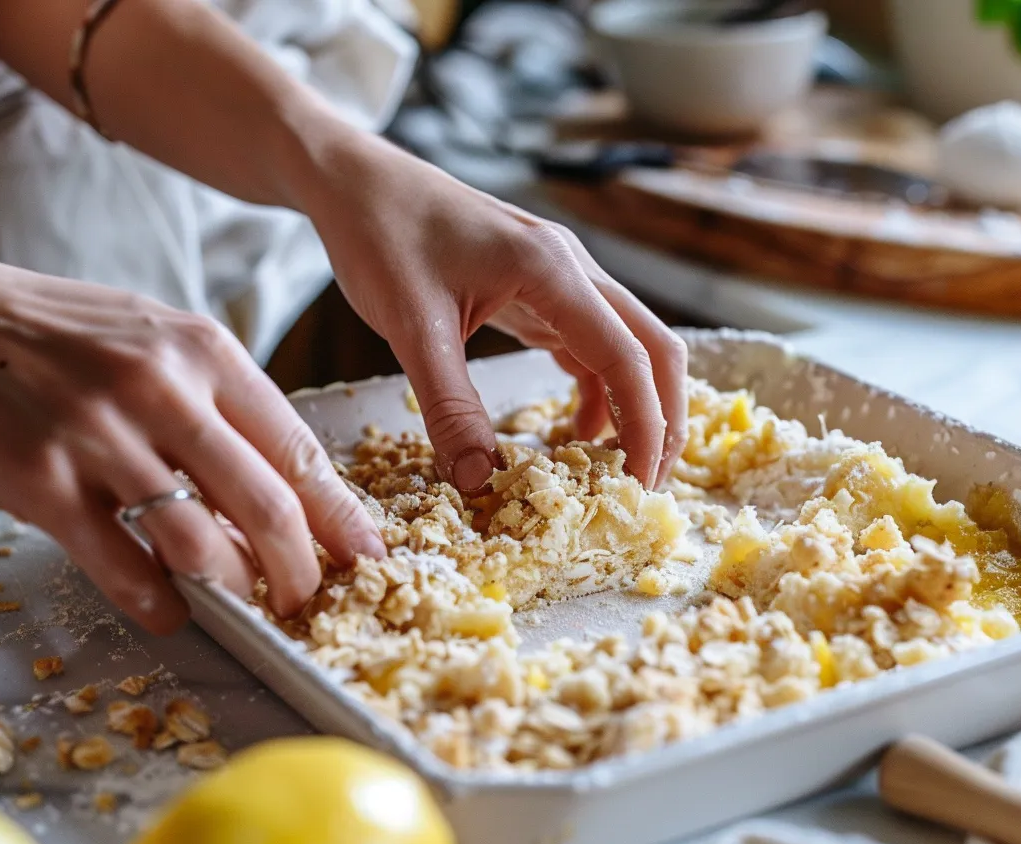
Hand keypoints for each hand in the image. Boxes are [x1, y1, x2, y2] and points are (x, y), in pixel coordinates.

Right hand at [0, 248, 382, 632]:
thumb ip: (222, 408)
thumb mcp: (161, 341)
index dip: (341, 515)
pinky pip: (120, 565)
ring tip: (239, 604)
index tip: (367, 554)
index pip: (298, 449)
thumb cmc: (66, 334)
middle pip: (266, 506)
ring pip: (200, 543)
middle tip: (306, 599)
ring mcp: (98, 434)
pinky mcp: (41, 478)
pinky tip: (169, 611)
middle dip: (300, 570)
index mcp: (205, 352)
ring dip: (232, 590)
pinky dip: (156, 603)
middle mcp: (161, 389)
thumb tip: (280, 492)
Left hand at [291, 130, 688, 492]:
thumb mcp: (410, 326)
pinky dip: (598, 389)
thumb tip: (478, 481)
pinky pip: (592, 344)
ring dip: (636, 404)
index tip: (642, 484)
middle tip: (647, 484)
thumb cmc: (380, 236)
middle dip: (663, 417)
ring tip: (619, 467)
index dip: (645, 425)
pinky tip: (579, 428)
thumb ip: (448, 406)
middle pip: (654, 347)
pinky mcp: (543, 289)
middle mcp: (572, 269)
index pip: (627, 356)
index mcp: (552, 270)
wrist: (358, 181)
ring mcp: (562, 277)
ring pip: (630, 345)